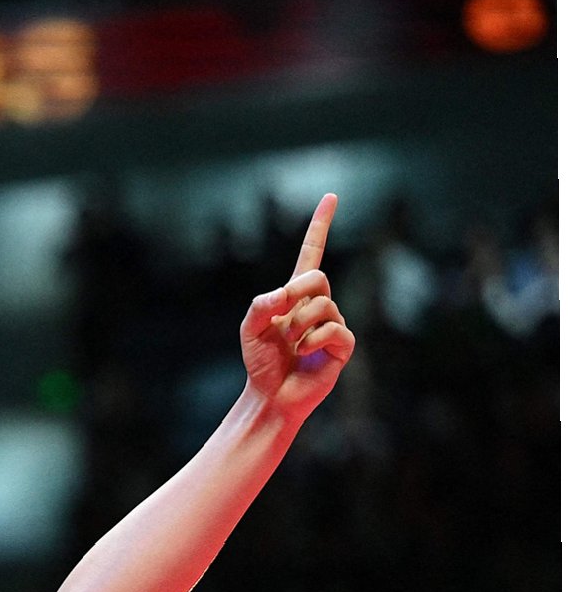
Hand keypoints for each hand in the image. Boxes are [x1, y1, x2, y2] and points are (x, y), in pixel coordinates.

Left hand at [238, 193, 356, 418]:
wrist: (270, 394)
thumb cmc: (261, 361)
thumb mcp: (250, 327)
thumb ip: (261, 303)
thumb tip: (285, 293)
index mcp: (296, 296)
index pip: (312, 254)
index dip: (320, 226)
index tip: (331, 197)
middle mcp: (319, 305)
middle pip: (318, 278)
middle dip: (298, 292)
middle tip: (282, 319)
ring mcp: (333, 324)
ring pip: (324, 306)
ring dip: (299, 325)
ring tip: (291, 345)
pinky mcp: (343, 346)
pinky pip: (334, 331)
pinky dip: (312, 341)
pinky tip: (303, 353)